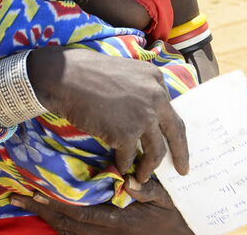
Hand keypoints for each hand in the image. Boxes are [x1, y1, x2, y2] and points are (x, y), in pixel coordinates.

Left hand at [10, 179, 190, 234]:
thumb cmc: (175, 215)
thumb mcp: (167, 199)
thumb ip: (149, 189)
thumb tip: (130, 181)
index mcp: (119, 219)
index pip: (81, 212)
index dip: (56, 202)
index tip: (36, 190)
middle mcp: (108, 232)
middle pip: (67, 224)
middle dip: (40, 211)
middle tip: (16, 198)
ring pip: (69, 232)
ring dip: (46, 218)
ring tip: (25, 203)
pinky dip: (61, 227)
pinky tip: (49, 215)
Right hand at [28, 46, 188, 182]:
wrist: (64, 76)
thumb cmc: (86, 72)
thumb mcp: (124, 72)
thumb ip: (139, 89)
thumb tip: (145, 111)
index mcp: (155, 79)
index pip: (171, 110)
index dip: (172, 130)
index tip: (176, 143)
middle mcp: (156, 97)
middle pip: (175, 132)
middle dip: (180, 154)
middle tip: (182, 170)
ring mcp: (143, 116)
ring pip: (155, 150)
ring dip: (148, 166)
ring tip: (142, 175)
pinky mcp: (126, 133)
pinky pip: (129, 156)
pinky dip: (124, 164)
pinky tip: (119, 166)